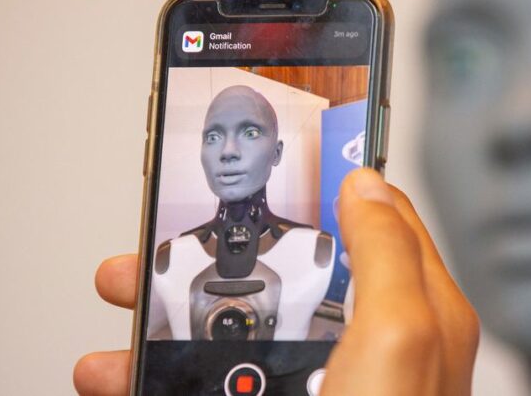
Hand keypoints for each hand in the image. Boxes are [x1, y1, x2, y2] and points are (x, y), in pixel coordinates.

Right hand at [74, 168, 478, 395]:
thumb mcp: (402, 339)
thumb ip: (389, 255)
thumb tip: (367, 182)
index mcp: (410, 313)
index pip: (373, 220)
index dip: (331, 182)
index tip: (285, 157)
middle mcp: (364, 347)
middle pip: (289, 269)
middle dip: (222, 246)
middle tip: (167, 237)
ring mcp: (317, 386)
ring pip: (237, 325)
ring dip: (171, 307)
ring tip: (123, 296)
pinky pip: (210, 379)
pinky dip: (159, 373)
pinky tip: (120, 372)